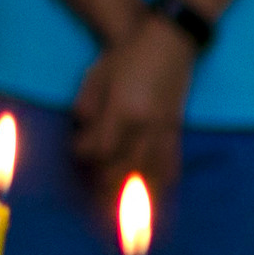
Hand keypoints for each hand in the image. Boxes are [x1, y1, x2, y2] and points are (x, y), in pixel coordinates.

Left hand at [72, 9, 195, 193]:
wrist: (170, 43)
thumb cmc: (128, 56)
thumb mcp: (97, 75)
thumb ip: (88, 106)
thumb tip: (83, 134)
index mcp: (124, 110)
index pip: (101, 148)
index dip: (85, 155)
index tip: (77, 153)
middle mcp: (147, 127)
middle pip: (125, 170)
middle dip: (108, 188)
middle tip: (95, 202)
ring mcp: (165, 132)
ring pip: (150, 174)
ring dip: (135, 195)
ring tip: (123, 211)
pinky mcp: (176, 132)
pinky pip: (170, 166)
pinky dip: (161, 185)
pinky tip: (154, 197)